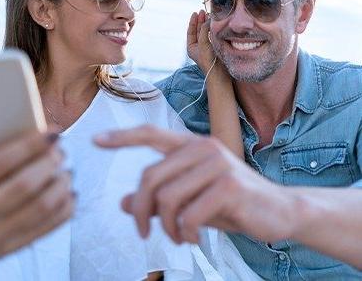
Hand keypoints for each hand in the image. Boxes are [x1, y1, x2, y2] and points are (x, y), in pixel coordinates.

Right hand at [0, 101, 74, 276]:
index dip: (30, 145)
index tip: (53, 132)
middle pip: (24, 186)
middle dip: (49, 163)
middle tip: (61, 151)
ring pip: (40, 208)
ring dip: (61, 185)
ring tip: (66, 170)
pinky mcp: (10, 250)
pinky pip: (47, 229)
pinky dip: (64, 209)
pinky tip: (69, 193)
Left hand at [95, 126, 298, 244]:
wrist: (278, 212)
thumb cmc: (231, 203)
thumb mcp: (191, 200)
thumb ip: (159, 198)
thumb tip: (123, 202)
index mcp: (191, 146)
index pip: (150, 134)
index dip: (121, 137)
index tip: (95, 141)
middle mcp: (201, 148)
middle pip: (150, 177)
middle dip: (140, 209)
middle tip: (142, 230)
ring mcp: (216, 164)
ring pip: (167, 198)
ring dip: (167, 226)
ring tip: (177, 236)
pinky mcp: (229, 185)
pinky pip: (189, 213)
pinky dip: (185, 233)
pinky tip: (193, 238)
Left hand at [187, 10, 217, 74]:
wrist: (219, 75)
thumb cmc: (209, 61)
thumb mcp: (203, 44)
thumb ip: (203, 31)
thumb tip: (208, 20)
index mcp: (191, 47)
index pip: (191, 31)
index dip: (193, 21)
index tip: (196, 12)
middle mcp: (198, 48)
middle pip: (198, 31)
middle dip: (201, 21)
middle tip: (204, 11)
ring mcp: (207, 48)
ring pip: (206, 33)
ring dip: (208, 24)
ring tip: (211, 15)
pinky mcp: (215, 49)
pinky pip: (213, 36)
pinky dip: (214, 29)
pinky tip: (217, 24)